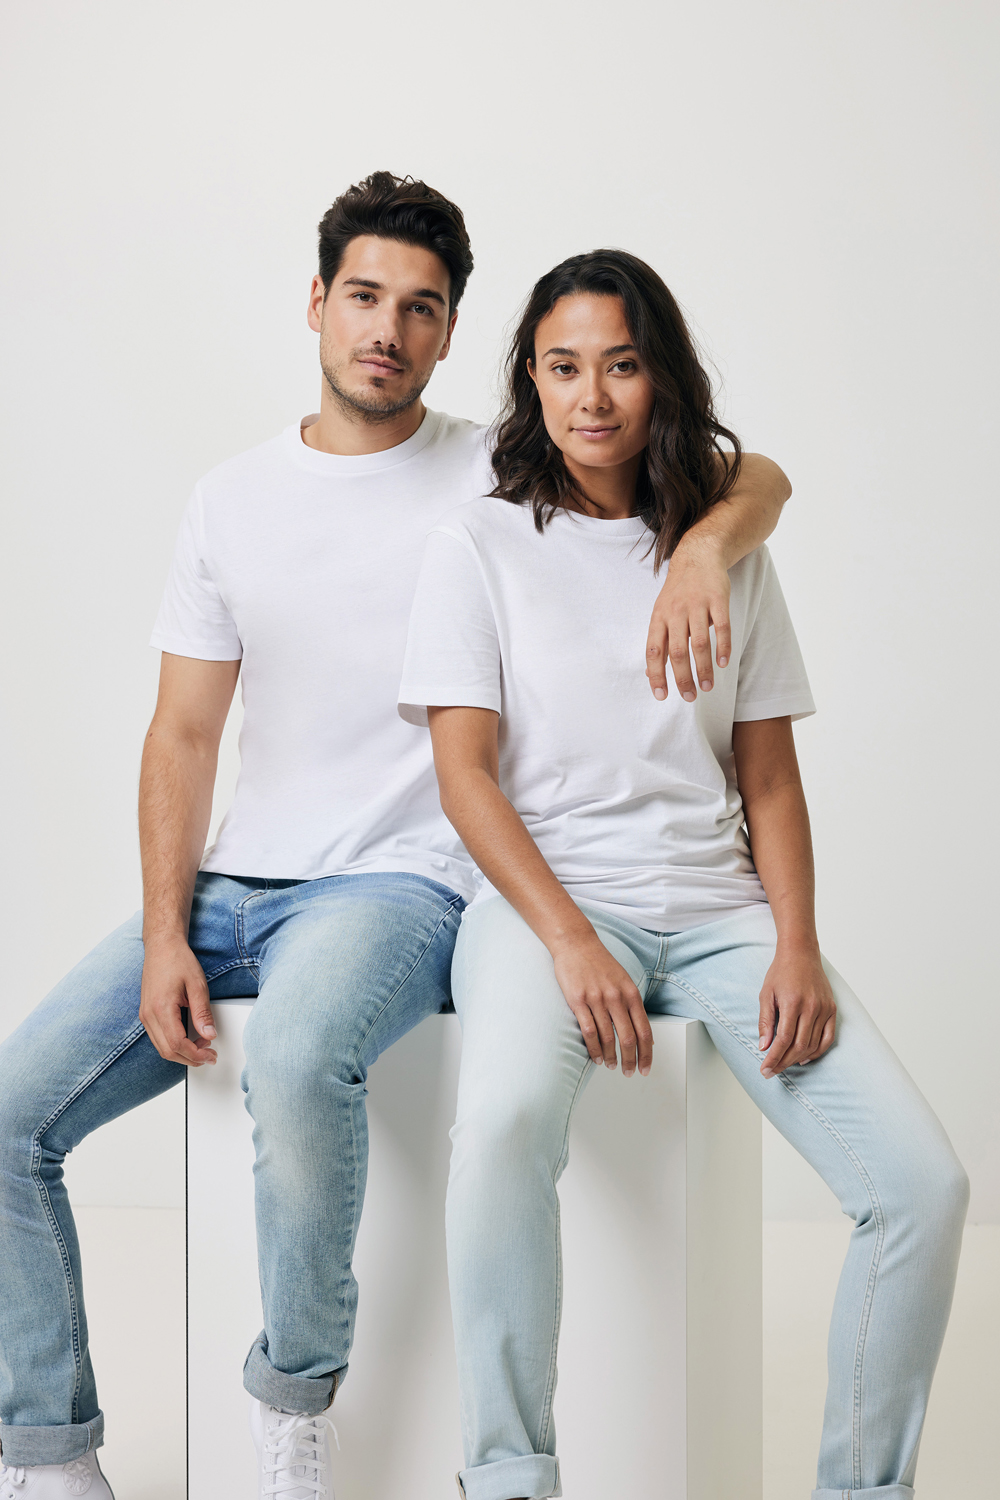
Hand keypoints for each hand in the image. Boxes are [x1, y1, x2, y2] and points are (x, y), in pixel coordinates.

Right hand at [139, 936, 217, 1065]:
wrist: (162, 946)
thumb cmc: (177, 960)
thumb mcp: (197, 984)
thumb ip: (203, 1012)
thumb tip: (209, 1035)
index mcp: (161, 1008)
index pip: (177, 1044)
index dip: (195, 1054)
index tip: (210, 1055)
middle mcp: (149, 1014)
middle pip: (167, 1051)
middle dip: (190, 1058)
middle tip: (209, 1055)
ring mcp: (145, 1015)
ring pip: (161, 1047)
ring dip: (182, 1053)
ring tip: (202, 1047)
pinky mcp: (146, 1014)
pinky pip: (158, 1038)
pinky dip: (174, 1044)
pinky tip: (189, 1039)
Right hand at [552, 932, 652, 1075]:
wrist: (576, 943)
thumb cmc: (600, 964)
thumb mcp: (624, 981)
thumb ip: (632, 1006)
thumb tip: (643, 1033)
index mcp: (631, 993)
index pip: (644, 1031)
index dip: (647, 1053)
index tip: (646, 1068)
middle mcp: (616, 997)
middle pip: (628, 1038)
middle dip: (630, 1060)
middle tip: (628, 1072)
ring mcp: (597, 999)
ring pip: (608, 1038)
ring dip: (611, 1057)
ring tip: (611, 1065)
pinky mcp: (578, 1000)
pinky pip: (588, 1031)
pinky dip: (593, 1048)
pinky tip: (596, 1056)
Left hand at [645, 537, 730, 701]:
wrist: (698, 557)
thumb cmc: (678, 592)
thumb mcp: (661, 613)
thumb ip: (659, 642)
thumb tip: (651, 674)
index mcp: (659, 618)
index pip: (654, 651)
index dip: (656, 675)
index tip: (661, 695)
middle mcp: (676, 612)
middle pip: (678, 652)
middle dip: (683, 678)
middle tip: (690, 697)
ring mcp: (697, 605)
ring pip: (700, 643)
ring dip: (704, 669)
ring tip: (707, 687)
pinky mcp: (718, 599)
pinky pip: (722, 627)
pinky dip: (723, 647)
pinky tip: (723, 663)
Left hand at [758, 946, 835, 1077]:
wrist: (801, 953)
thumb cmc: (781, 972)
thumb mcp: (766, 994)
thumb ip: (765, 1022)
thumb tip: (764, 1047)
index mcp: (792, 1002)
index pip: (783, 1040)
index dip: (774, 1058)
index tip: (765, 1070)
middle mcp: (811, 1007)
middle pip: (799, 1046)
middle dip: (783, 1062)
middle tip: (771, 1072)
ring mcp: (825, 1009)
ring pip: (813, 1045)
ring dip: (798, 1059)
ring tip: (784, 1064)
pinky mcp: (833, 1009)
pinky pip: (828, 1038)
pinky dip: (817, 1051)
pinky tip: (804, 1057)